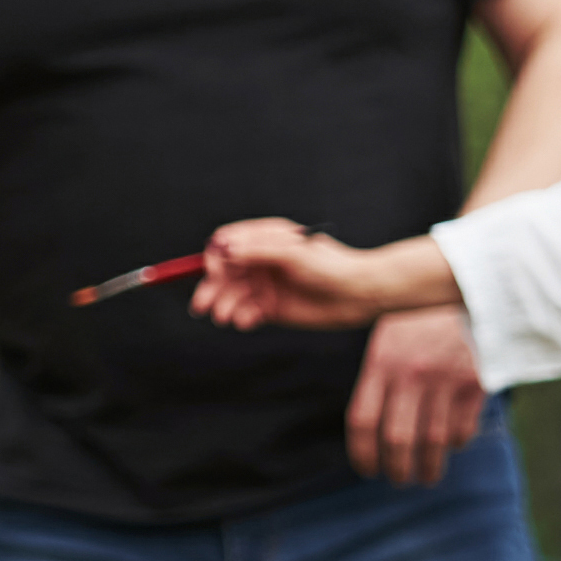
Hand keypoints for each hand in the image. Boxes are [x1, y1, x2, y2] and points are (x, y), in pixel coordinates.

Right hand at [195, 217, 441, 330]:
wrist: (358, 295)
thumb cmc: (330, 267)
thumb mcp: (293, 254)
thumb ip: (257, 251)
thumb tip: (222, 249)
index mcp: (266, 238)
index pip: (227, 242)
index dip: (216, 257)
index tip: (215, 272)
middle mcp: (261, 260)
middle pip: (224, 272)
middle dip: (211, 288)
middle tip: (202, 305)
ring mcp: (265, 284)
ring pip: (232, 294)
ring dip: (224, 305)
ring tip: (225, 318)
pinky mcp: (271, 307)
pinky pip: (246, 312)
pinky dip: (241, 317)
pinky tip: (247, 321)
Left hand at [348, 308, 488, 484]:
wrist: (472, 291)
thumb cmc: (424, 317)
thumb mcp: (390, 333)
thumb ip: (378, 373)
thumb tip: (366, 425)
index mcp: (383, 361)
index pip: (363, 421)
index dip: (362, 454)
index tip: (367, 469)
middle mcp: (411, 374)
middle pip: (397, 440)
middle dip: (396, 469)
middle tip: (398, 479)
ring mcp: (444, 380)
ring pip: (433, 442)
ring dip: (428, 468)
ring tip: (425, 477)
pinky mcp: (474, 384)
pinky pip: (463, 429)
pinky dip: (457, 443)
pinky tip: (452, 444)